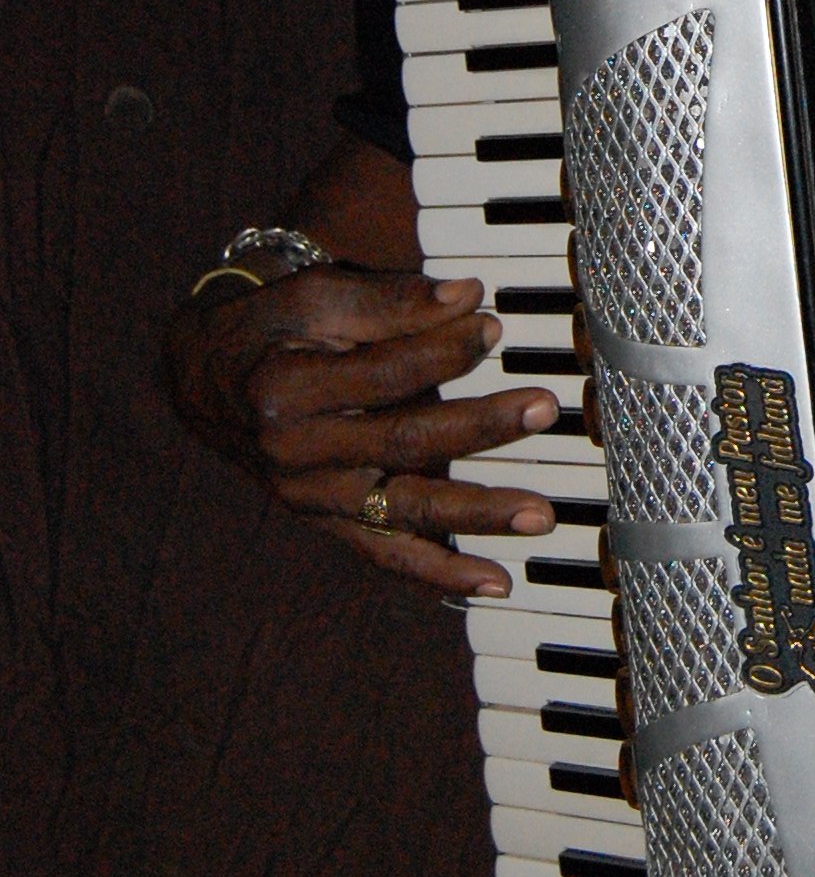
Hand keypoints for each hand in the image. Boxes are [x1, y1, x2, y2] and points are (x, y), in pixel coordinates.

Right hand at [165, 266, 561, 598]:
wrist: (209, 383)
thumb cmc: (271, 330)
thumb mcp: (313, 297)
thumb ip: (389, 301)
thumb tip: (468, 294)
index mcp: (285, 392)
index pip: (381, 374)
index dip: (442, 350)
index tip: (491, 324)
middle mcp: (296, 456)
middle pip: (399, 445)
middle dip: (478, 427)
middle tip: (543, 407)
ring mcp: (312, 499)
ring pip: (402, 511)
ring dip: (475, 515)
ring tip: (536, 514)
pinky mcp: (329, 524)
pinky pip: (387, 555)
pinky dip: (441, 574)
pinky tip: (495, 582)